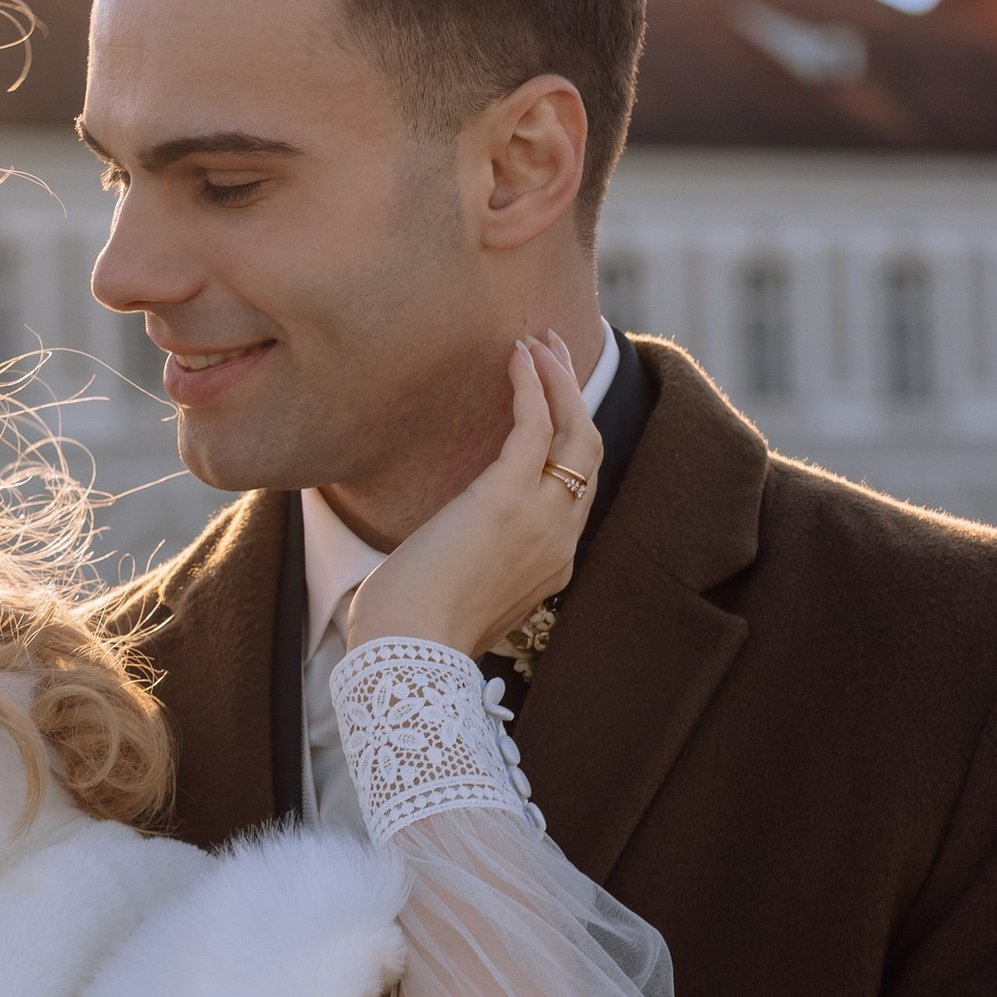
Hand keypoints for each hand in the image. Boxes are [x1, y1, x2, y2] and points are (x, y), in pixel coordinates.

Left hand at [345, 334, 598, 660]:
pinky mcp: (507, 498)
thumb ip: (471, 565)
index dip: (570, 440)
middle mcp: (560, 541)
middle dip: (575, 398)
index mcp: (552, 567)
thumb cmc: (412, 632)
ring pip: (575, 432)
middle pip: (589, 453)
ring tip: (538, 341)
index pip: (577, 491)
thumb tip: (446, 547)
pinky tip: (518, 356)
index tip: (554, 403)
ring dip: (560, 380)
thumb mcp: (457, 593)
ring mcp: (541, 519)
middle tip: (554, 354)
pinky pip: (535, 427)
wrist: (407, 655)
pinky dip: (532, 385)